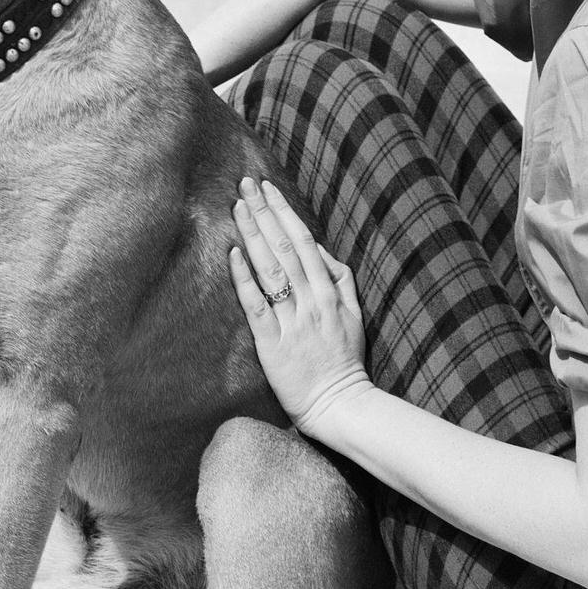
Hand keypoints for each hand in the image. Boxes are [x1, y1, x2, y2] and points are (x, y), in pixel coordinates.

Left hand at [228, 177, 372, 436]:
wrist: (340, 404)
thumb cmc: (344, 359)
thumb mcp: (354, 313)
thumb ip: (340, 278)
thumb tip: (317, 248)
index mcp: (330, 291)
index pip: (303, 241)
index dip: (283, 212)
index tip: (266, 188)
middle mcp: (312, 301)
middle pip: (284, 248)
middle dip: (264, 212)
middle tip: (245, 183)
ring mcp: (293, 322)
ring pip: (271, 270)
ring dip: (253, 235)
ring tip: (237, 208)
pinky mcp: (273, 345)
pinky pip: (258, 306)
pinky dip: (245, 279)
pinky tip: (233, 255)